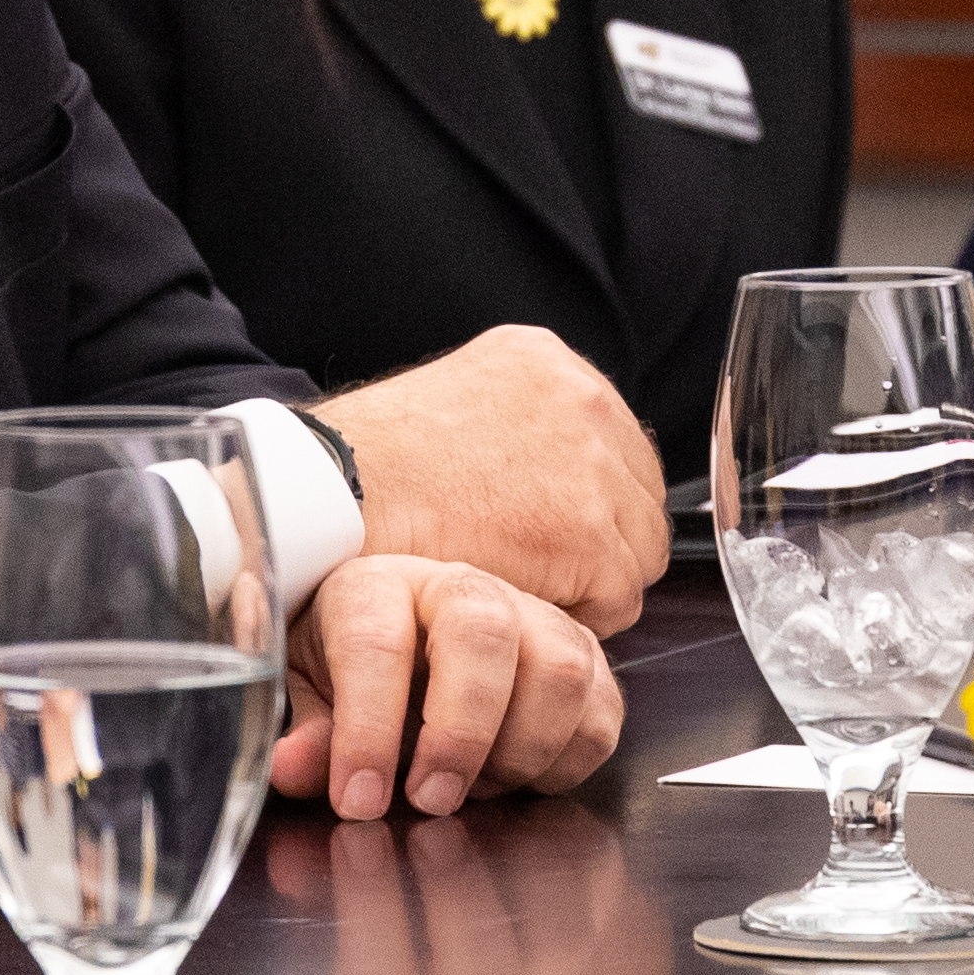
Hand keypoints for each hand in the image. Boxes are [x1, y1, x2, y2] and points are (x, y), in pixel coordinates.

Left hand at [270, 556, 623, 822]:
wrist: (408, 627)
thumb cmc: (357, 658)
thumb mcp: (311, 688)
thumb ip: (310, 732)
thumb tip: (294, 769)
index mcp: (379, 587)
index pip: (377, 643)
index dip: (367, 730)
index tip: (358, 799)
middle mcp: (462, 589)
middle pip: (485, 633)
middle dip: (460, 733)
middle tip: (430, 801)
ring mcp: (533, 616)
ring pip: (560, 668)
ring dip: (522, 748)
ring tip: (477, 789)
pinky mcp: (583, 654)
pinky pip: (603, 710)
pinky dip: (567, 761)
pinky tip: (520, 779)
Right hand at [313, 327, 666, 627]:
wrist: (335, 498)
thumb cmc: (368, 469)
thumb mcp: (454, 405)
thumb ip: (516, 428)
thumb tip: (556, 475)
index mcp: (546, 359)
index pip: (616, 442)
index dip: (589, 500)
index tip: (552, 528)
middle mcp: (581, 398)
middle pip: (638, 495)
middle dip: (600, 538)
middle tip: (539, 568)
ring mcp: (591, 464)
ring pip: (638, 550)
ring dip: (590, 579)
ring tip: (524, 587)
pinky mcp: (587, 532)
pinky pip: (619, 598)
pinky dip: (577, 615)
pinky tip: (521, 603)